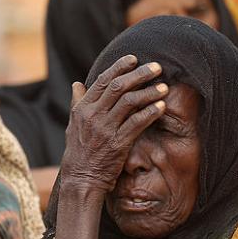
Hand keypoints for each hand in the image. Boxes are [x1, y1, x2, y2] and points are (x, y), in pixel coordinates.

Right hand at [58, 55, 167, 196]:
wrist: (81, 180)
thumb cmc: (78, 152)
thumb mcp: (73, 125)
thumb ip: (77, 103)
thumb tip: (77, 83)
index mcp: (83, 108)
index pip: (103, 80)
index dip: (119, 67)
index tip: (134, 59)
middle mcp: (93, 115)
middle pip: (118, 87)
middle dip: (139, 74)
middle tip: (157, 67)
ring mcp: (105, 129)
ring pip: (129, 102)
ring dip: (149, 92)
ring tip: (164, 87)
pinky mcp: (117, 144)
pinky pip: (136, 123)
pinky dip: (150, 113)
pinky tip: (162, 107)